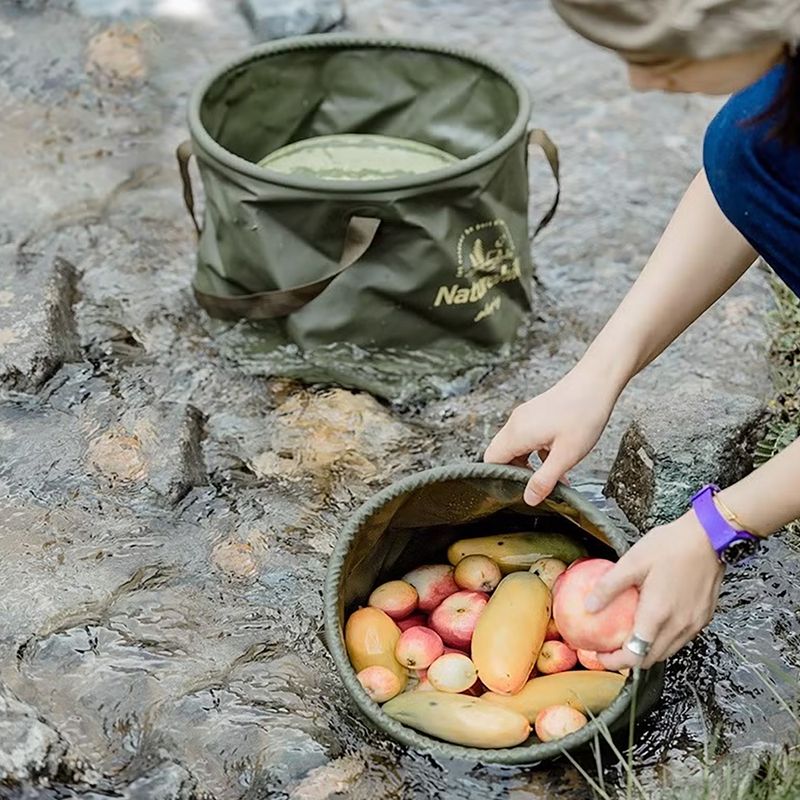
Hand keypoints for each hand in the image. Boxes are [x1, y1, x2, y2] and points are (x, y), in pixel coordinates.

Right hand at [483, 368, 616, 504]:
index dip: (500, 479)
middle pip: (501, 455)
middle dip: (517, 474)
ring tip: (552, 477)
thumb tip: (529, 499)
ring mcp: (525, 417)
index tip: (518, 492)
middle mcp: (515, 423)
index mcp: (517, 433)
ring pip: (515, 448)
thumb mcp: (566, 455)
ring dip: (530, 464)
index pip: (491, 461)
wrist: (597, 382)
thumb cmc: (584, 414)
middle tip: (537, 487)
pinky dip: (537, 452)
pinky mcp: (535, 414)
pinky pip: (527, 438)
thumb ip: (544, 480)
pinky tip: (558, 460)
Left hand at [588, 513, 724, 669]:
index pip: (635, 655)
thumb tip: (589, 606)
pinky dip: (663, 640)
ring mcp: (694, 624)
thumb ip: (609, 587)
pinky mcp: (703, 618)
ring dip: (646, 651)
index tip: (600, 653)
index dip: (614, 661)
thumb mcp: (632, 562)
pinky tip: (651, 624)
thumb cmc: (672, 546)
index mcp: (658, 614)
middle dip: (628, 660)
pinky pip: (680, 639)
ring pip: (667, 652)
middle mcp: (679, 625)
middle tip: (610, 647)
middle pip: (651, 659)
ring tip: (628, 637)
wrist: (709, 537)